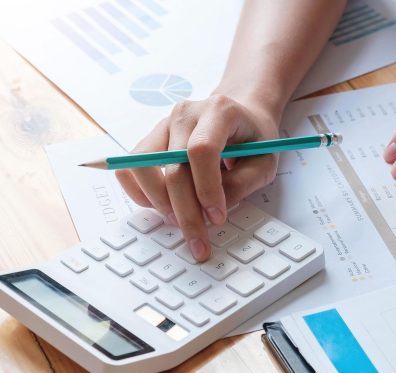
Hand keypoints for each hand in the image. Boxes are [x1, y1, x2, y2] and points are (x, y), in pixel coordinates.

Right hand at [116, 95, 278, 261]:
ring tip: (181, 221)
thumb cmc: (254, 138)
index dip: (207, 189)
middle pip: (172, 168)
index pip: (202, 150)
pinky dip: (142, 195)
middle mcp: (186, 114)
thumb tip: (210, 211)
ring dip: (158, 203)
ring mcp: (164, 125)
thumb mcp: (265, 161)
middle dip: (185, 211)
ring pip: (141, 168)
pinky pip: (131, 170)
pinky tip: (165, 208)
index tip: (217, 217)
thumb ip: (243, 184)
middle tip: (199, 239)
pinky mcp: (151, 140)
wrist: (241, 114)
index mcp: (219, 111)